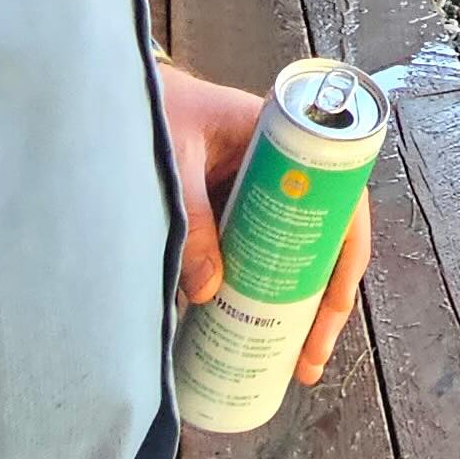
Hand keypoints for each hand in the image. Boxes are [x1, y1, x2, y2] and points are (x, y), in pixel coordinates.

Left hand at [157, 60, 372, 386]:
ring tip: (290, 365)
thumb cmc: (154, 110)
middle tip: (311, 359)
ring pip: (292, 257)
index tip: (335, 306)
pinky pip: (255, 258)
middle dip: (322, 305)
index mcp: (285, 142)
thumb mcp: (173, 162)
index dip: (344, 257)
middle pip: (321, 243)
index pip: (338, 201)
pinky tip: (251, 336)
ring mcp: (257, 196)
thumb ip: (189, 221)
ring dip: (294, 309)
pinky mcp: (227, 215)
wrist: (115, 93)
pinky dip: (258, 297)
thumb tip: (207, 293)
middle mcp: (282, 173)